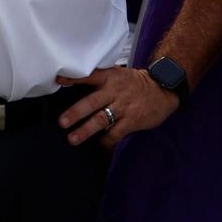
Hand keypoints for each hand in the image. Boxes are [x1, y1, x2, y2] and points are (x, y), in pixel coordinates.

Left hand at [56, 66, 180, 147]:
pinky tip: (99, 147)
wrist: (162, 90)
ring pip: (101, 120)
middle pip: (92, 102)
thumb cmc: (135, 83)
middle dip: (76, 113)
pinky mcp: (131, 121)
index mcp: (110, 77)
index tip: (58, 80)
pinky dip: (106, 142)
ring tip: (72, 139)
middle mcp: (114, 92)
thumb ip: (100, 80)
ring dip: (86, 130)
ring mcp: (123, 107)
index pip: (89, 76)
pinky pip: (116, 134)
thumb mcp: (118, 74)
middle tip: (62, 122)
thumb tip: (75, 84)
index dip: (74, 78)